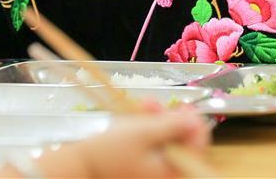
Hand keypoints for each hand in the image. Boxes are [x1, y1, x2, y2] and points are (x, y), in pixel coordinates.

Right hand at [37, 111, 209, 177]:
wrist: (78, 165)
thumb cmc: (110, 151)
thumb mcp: (144, 132)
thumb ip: (174, 126)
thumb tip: (196, 120)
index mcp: (171, 173)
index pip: (197, 150)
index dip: (195, 126)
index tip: (187, 107)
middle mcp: (164, 175)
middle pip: (180, 143)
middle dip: (170, 119)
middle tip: (158, 104)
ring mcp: (150, 172)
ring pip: (164, 141)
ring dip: (156, 120)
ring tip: (144, 104)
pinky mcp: (138, 167)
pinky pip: (150, 146)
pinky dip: (146, 130)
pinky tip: (136, 115)